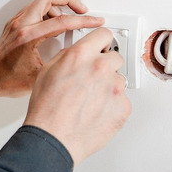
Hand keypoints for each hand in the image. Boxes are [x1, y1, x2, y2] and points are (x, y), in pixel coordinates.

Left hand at [0, 0, 104, 97]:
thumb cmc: (7, 79)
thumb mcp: (40, 76)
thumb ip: (60, 62)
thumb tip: (77, 56)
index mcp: (28, 36)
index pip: (62, 21)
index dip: (83, 21)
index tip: (95, 21)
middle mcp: (21, 24)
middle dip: (70, 0)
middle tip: (82, 9)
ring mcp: (16, 22)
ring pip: (41, 1)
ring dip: (58, 6)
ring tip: (69, 20)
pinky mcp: (15, 24)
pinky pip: (34, 9)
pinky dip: (48, 12)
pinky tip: (54, 24)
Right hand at [23, 28, 131, 164]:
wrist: (53, 138)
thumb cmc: (47, 108)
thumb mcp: (48, 70)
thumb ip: (67, 55)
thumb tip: (78, 52)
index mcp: (81, 55)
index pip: (104, 34)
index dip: (101, 40)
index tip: (102, 44)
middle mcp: (100, 67)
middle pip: (115, 56)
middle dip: (105, 64)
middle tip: (92, 77)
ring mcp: (115, 88)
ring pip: (119, 78)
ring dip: (109, 85)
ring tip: (91, 99)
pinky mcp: (124, 107)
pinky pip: (122, 99)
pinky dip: (112, 103)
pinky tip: (96, 110)